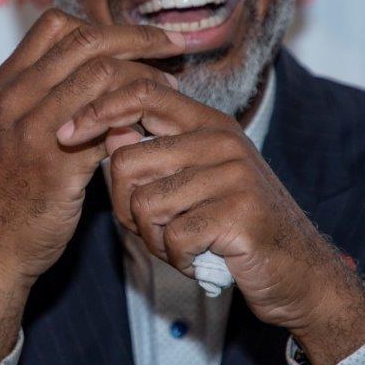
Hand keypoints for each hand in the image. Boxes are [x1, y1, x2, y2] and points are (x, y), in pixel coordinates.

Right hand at [0, 8, 186, 358]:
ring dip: (143, 78)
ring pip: (100, 76)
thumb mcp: (8, 130)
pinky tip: (152, 125)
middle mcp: (13, 99)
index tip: (137, 37)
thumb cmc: (8, 191)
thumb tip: (93, 67)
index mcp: (3, 84)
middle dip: (137, 38)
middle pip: (84, 42)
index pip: (56, 26)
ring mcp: (31, 130)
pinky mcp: (55, 165)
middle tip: (172, 46)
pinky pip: (106, 124)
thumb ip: (40, 96)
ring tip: (169, 88)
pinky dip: (134, 119)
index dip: (103, 26)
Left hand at [57, 78, 364, 364]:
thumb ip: (154, 151)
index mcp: (206, 122)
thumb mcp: (194, 177)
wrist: (299, 272)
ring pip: (145, 203)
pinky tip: (197, 259)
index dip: (97, 109)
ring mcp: (233, 174)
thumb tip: (103, 128)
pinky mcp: (240, 213)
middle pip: (127, 161)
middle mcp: (220, 139)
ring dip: (151, 239)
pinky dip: (176, 258)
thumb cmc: (232, 224)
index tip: (65, 133)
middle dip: (125, 208)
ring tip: (179, 245)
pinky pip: (172, 236)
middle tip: (151, 230)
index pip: (141, 92)